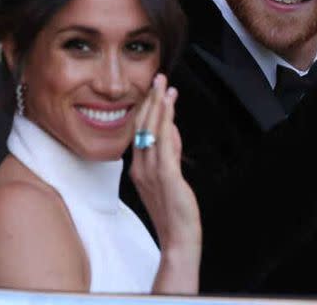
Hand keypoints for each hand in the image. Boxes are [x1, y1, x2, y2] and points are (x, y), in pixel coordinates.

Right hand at [130, 74, 200, 293]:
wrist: (178, 238)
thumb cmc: (174, 210)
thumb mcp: (169, 176)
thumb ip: (170, 153)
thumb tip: (172, 130)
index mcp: (138, 168)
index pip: (140, 132)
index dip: (146, 109)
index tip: (153, 90)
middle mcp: (140, 167)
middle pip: (143, 127)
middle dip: (151, 100)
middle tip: (158, 78)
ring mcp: (151, 171)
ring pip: (152, 130)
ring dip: (159, 105)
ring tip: (164, 85)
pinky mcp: (166, 176)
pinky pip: (164, 143)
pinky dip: (166, 121)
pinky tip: (170, 106)